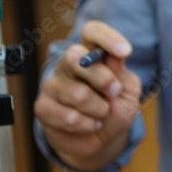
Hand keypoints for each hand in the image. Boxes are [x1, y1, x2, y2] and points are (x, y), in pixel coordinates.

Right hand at [34, 20, 141, 170]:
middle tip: (114, 92)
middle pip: (76, 57)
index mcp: (91, 53)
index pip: (91, 32)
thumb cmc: (115, 109)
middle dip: (103, 79)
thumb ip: (121, 72)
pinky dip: (88, 125)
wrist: (101, 139)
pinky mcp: (43, 107)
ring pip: (78, 94)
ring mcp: (53, 84)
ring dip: (100, 109)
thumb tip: (115, 55)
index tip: (124, 52)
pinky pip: (69, 117)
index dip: (107, 37)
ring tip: (102, 113)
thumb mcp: (128, 90)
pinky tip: (90, 124)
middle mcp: (68, 64)